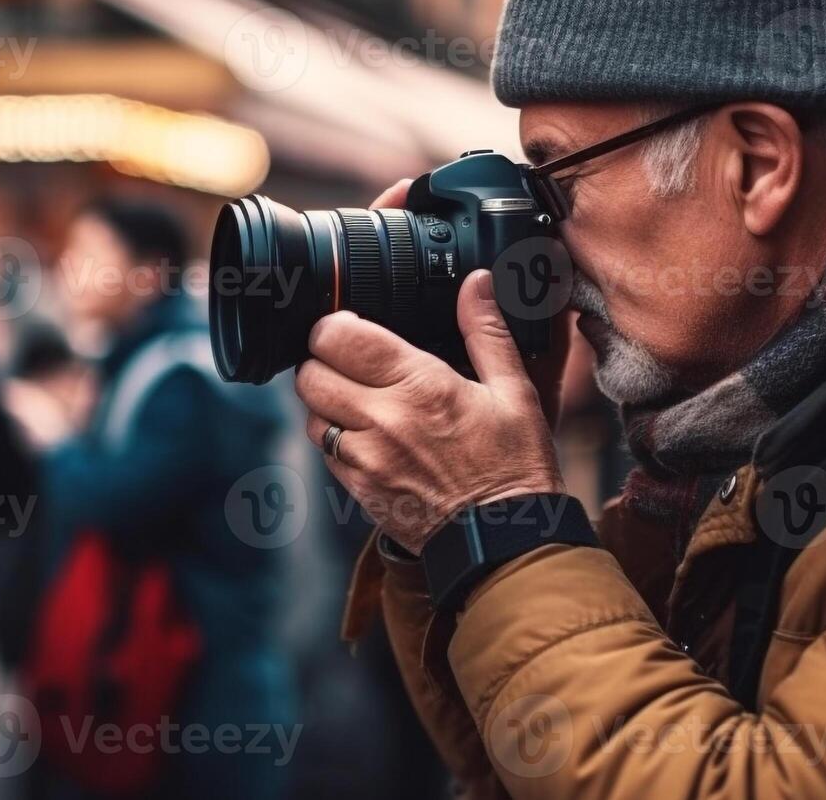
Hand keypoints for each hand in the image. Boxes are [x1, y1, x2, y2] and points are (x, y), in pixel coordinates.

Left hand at [295, 204, 564, 551]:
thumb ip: (487, 332)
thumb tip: (477, 283)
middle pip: (310, 371)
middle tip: (351, 359)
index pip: (339, 337)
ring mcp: (365, 459)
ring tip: (359, 398)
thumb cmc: (515, 467)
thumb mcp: (515, 392)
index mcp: (421, 386)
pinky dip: (334, 437)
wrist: (505, 542)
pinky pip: (323, 451)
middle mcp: (382, 420)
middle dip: (324, 358)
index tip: (354, 327)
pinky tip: (367, 435)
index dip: (336, 325)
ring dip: (326, 399)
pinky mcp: (358, 489)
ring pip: (310, 412)